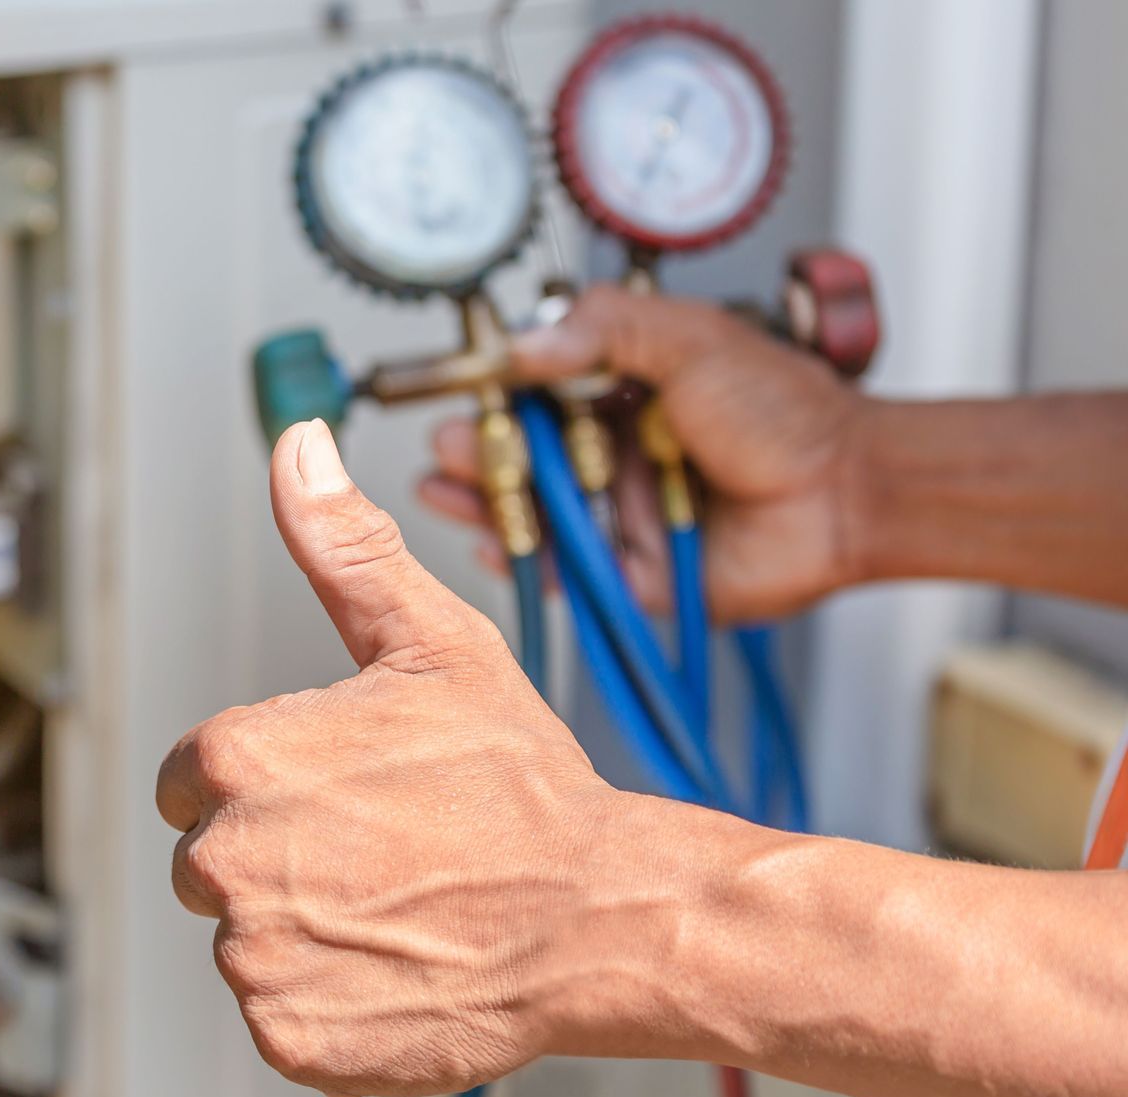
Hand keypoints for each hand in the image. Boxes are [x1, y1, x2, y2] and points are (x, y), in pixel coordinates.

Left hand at [156, 420, 676, 1096]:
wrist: (599, 917)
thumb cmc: (521, 786)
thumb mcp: (432, 643)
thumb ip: (342, 548)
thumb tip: (297, 449)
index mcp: (236, 761)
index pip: (189, 782)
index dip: (266, 785)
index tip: (338, 794)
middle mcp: (226, 861)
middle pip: (210, 863)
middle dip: (278, 858)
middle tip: (381, 851)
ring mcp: (257, 958)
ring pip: (247, 942)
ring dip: (306, 932)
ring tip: (398, 907)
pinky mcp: (291, 1037)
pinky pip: (282, 1018)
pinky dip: (330, 1005)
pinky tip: (397, 966)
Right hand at [417, 284, 870, 621]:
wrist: (847, 490)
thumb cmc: (786, 412)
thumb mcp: (690, 338)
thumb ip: (605, 329)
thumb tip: (523, 343)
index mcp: (623, 392)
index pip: (538, 390)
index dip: (495, 392)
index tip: (460, 388)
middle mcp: (613, 453)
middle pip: (522, 455)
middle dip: (474, 451)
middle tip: (446, 443)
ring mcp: (618, 514)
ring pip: (533, 512)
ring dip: (482, 501)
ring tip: (443, 487)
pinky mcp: (629, 572)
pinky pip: (562, 571)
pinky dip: (521, 560)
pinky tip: (488, 539)